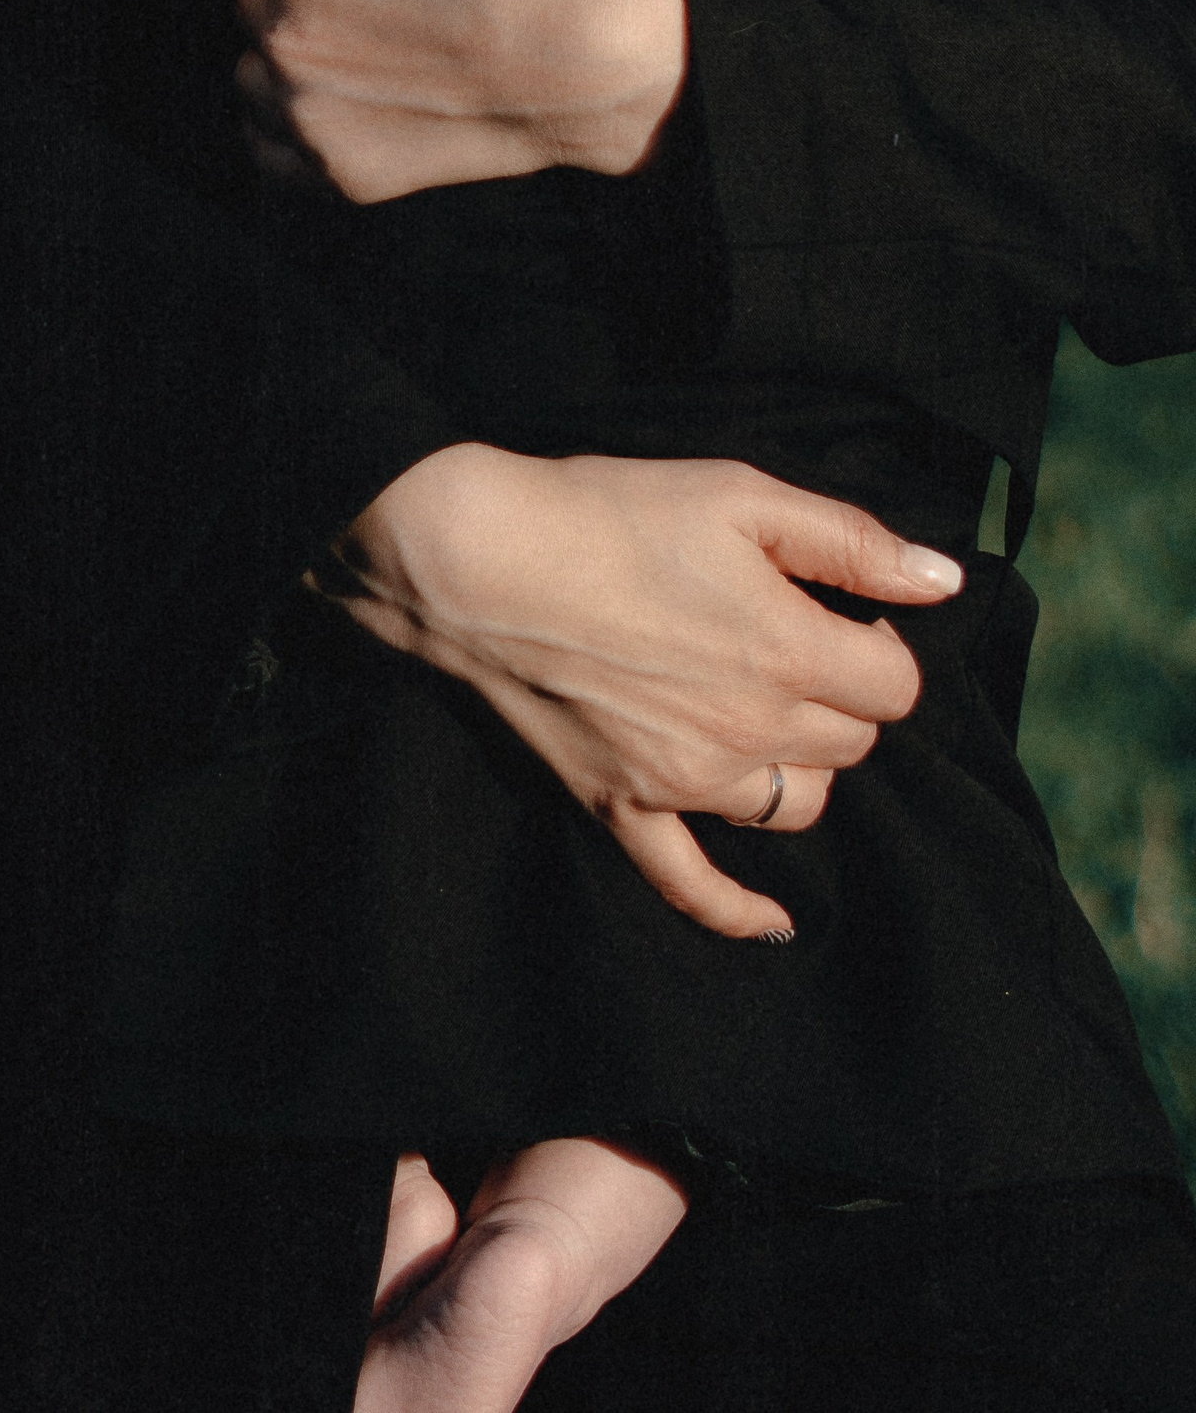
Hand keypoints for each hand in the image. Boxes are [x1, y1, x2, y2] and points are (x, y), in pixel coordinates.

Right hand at [324, 446, 964, 939]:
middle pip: (851, 744)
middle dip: (839, 696)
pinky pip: (694, 887)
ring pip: (796, 807)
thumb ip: (850, 540)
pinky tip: (777, 923)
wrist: (472, 558)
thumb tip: (945, 581)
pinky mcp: (623, 807)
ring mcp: (686, 782)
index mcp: (788, 651)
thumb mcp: (736, 494)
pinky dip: (740, 911)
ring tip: (763, 714)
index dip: (875, 642)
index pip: (895, 685)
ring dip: (800, 767)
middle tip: (786, 642)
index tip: (834, 609)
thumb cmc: (605, 512)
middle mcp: (750, 732)